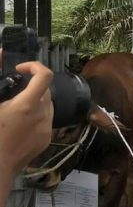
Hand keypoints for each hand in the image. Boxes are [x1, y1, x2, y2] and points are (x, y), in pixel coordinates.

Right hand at [0, 61, 53, 176]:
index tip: (19, 70)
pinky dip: (35, 117)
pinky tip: (18, 125)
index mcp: (27, 105)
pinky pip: (45, 121)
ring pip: (46, 106)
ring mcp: (46, 128)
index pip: (45, 75)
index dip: (34, 66)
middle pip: (45, 90)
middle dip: (31, 86)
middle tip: (12, 92)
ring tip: (13, 110)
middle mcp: (41, 115)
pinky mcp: (46, 139)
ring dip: (34, 102)